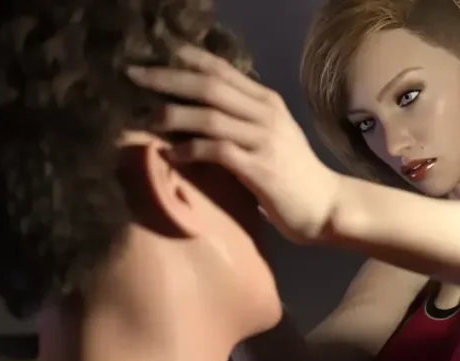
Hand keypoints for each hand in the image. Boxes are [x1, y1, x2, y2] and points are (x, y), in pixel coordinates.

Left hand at [127, 45, 340, 243]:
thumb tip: (196, 112)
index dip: (186, 60)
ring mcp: (263, 140)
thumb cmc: (293, 175)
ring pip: (209, 116)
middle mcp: (265, 114)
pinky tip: (170, 155)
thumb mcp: (270, 137)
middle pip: (209, 86)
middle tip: (134, 76)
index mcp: (267, 102)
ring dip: (172, 116)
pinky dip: (189, 150)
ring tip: (145, 119)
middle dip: (167, 79)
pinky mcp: (259, 168)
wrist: (326, 206)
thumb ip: (241, 120)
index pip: (222, 70)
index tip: (153, 55)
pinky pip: (216, 151)